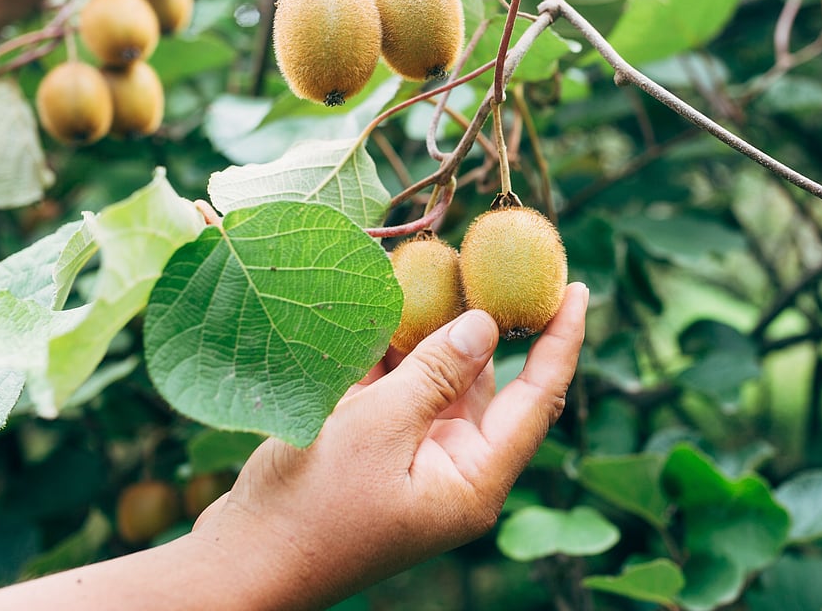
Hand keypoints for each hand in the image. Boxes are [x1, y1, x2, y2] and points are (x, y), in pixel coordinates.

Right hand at [191, 282, 589, 608]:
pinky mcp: (374, 448)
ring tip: (436, 267)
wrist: (240, 563)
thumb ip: (436, 372)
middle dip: (487, 320)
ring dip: (432, 328)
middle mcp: (454, 467)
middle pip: (488, 382)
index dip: (562, 341)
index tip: (581, 289)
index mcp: (474, 479)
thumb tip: (487, 325)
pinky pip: (397, 389)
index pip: (539, 398)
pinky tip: (387, 299)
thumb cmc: (313, 508)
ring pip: (437, 378)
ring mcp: (413, 458)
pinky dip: (392, 350)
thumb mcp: (380, 429)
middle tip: (492, 259)